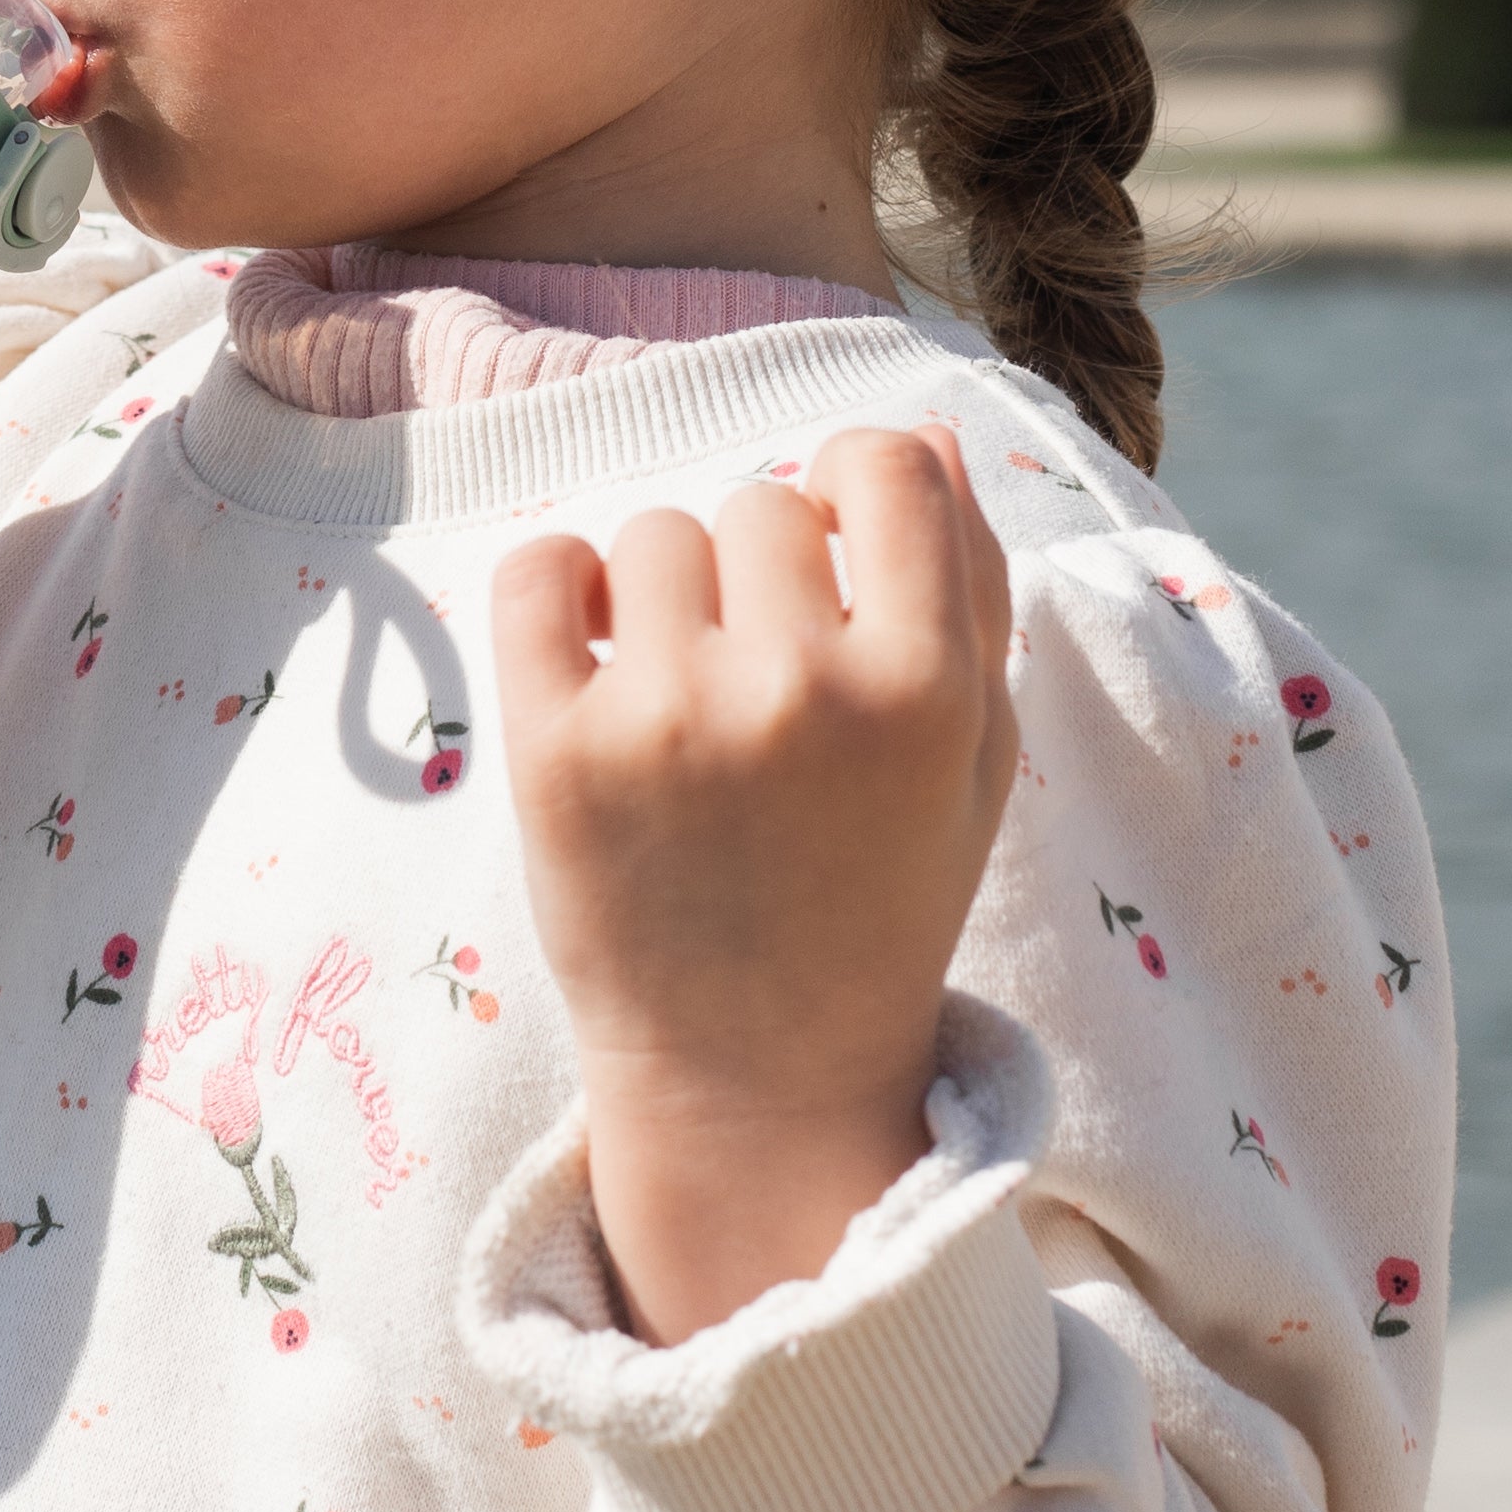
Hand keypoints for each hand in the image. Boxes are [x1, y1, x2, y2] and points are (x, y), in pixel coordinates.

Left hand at [485, 420, 1015, 1341]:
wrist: (754, 1073)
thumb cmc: (875, 898)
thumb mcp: (973, 759)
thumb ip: (973, 590)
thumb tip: (936, 438)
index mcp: (927, 687)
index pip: (885, 464)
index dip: (853, 485)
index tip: (832, 543)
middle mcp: (802, 689)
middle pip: (757, 503)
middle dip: (757, 570)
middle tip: (759, 677)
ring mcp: (669, 717)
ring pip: (650, 536)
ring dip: (661, 595)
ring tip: (684, 698)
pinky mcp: (554, 748)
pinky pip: (538, 571)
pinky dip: (557, 594)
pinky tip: (593, 660)